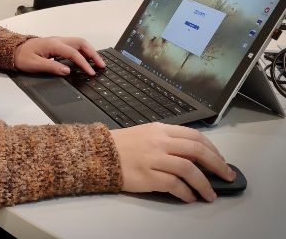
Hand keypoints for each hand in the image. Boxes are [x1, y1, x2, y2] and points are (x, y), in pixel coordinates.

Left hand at [13, 36, 105, 75]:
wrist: (14, 50)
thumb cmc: (22, 57)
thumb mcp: (35, 65)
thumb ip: (52, 67)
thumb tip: (67, 70)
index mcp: (53, 44)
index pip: (73, 53)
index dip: (84, 63)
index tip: (91, 72)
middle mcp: (58, 40)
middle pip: (80, 43)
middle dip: (93, 53)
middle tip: (101, 65)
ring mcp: (58, 41)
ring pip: (79, 43)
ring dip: (90, 51)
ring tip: (98, 62)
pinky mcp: (57, 44)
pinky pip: (74, 45)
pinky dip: (83, 51)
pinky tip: (86, 59)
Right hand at [111, 122, 236, 202]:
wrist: (100, 154)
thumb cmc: (122, 146)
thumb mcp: (147, 134)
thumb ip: (169, 141)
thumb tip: (193, 155)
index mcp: (160, 129)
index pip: (195, 136)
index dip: (213, 149)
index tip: (221, 160)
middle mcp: (159, 141)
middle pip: (197, 150)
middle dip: (217, 165)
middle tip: (227, 175)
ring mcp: (154, 158)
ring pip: (189, 169)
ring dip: (205, 184)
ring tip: (210, 194)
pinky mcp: (148, 175)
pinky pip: (175, 185)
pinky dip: (186, 193)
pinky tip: (189, 197)